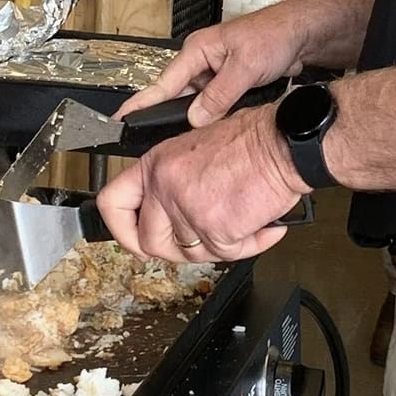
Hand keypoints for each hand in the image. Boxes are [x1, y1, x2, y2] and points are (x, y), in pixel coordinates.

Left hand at [97, 103, 306, 264]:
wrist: (283, 143)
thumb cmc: (251, 140)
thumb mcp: (194, 149)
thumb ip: (173, 182)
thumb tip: (167, 216)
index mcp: (156, 165)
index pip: (112, 204)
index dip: (121, 231)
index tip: (134, 240)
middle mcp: (165, 187)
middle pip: (150, 242)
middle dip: (176, 249)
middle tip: (201, 241)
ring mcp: (188, 210)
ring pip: (191, 253)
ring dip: (219, 246)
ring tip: (240, 225)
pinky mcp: (216, 229)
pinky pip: (227, 255)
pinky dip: (249, 246)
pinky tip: (262, 229)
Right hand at [118, 0, 310, 126]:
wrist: (301, 35)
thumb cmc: (273, 35)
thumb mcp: (245, 66)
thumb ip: (219, 95)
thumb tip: (196, 118)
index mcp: (197, 51)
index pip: (163, 83)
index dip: (142, 103)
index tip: (122, 118)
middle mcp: (202, 62)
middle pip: (177, 97)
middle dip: (170, 118)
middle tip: (150, 140)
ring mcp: (214, 74)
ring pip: (196, 104)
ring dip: (198, 119)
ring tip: (186, 140)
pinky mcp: (227, 84)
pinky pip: (213, 106)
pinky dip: (214, 117)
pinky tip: (213, 130)